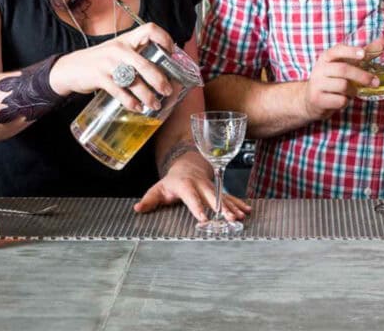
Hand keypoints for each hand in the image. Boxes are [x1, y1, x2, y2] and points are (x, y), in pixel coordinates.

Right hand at [49, 22, 177, 112]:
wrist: (70, 68)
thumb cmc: (99, 60)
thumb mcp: (117, 50)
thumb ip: (135, 54)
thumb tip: (162, 67)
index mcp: (126, 39)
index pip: (150, 29)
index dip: (164, 39)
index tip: (172, 53)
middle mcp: (119, 48)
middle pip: (145, 64)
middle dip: (159, 80)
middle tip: (167, 90)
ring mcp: (108, 63)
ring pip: (134, 81)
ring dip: (147, 95)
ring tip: (155, 105)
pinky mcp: (100, 77)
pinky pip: (120, 91)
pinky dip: (130, 102)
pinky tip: (137, 108)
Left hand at [133, 151, 251, 222]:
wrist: (188, 165)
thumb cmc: (173, 180)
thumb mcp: (159, 188)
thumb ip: (149, 199)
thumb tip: (137, 209)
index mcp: (185, 184)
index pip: (191, 196)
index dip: (197, 206)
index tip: (203, 218)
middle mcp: (201, 184)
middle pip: (212, 195)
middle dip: (221, 207)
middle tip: (228, 217)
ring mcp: (211, 186)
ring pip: (223, 196)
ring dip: (232, 207)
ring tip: (240, 217)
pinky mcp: (218, 190)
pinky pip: (229, 197)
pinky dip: (238, 203)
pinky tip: (246, 211)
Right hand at [302, 43, 377, 121]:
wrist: (311, 99)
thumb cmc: (333, 78)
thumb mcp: (345, 63)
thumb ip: (365, 53)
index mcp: (326, 57)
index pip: (338, 50)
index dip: (351, 51)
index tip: (363, 54)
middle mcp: (320, 68)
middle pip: (343, 69)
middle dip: (362, 76)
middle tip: (375, 82)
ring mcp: (316, 84)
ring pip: (342, 86)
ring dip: (353, 90)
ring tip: (353, 92)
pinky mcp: (317, 99)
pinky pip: (339, 100)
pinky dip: (346, 101)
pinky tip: (342, 99)